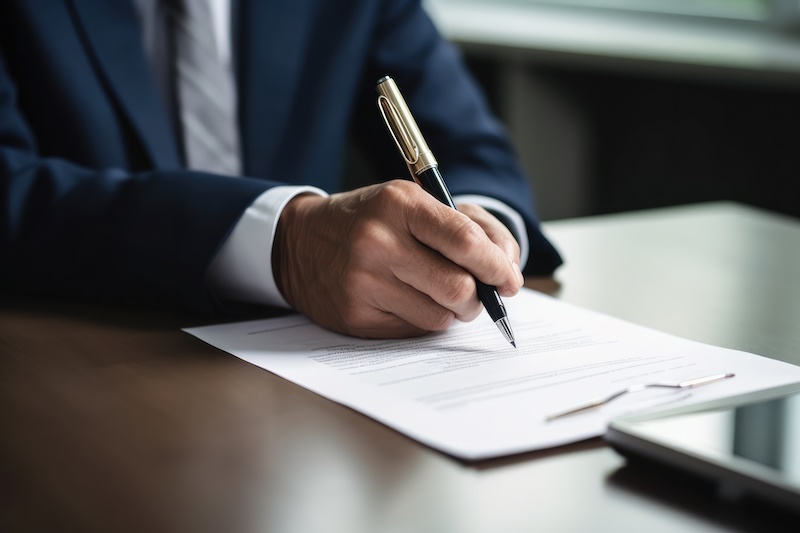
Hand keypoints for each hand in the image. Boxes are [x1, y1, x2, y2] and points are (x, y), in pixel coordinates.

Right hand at [272, 179, 523, 338]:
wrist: (300, 241)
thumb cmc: (372, 220)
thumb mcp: (416, 204)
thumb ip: (473, 227)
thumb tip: (509, 271)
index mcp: (399, 204)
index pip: (464, 241)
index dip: (497, 266)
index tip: (509, 279)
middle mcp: (378, 242)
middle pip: (458, 288)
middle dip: (478, 297)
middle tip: (476, 293)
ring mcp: (363, 282)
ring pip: (440, 317)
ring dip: (451, 312)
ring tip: (436, 293)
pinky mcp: (354, 315)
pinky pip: (413, 331)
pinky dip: (422, 321)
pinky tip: (406, 301)